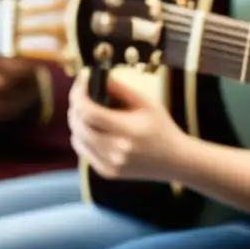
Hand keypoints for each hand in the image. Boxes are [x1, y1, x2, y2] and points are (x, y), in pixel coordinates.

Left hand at [67, 70, 188, 180]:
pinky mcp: (106, 172)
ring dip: (76, 120)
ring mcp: (110, 164)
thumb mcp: (147, 103)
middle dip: (75, 104)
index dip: (79, 93)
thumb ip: (121, 89)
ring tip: (88, 108)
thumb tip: (96, 77)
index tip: (83, 77)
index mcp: (128, 130)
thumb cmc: (161, 127)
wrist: (174, 160)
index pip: (89, 112)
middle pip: (78, 125)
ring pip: (76, 138)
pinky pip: (82, 150)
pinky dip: (82, 136)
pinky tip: (93, 128)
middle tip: (83, 91)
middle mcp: (116, 150)